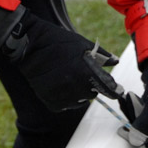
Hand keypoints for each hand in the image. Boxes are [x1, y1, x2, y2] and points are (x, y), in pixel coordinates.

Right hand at [0, 0, 123, 111]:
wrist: (29, 47)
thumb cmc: (58, 42)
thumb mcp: (82, 44)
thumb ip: (101, 55)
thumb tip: (116, 61)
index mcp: (86, 73)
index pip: (108, 89)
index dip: (115, 90)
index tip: (118, 91)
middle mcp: (76, 88)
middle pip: (94, 93)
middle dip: (92, 85)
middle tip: (82, 72)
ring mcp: (63, 97)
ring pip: (81, 100)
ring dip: (79, 91)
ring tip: (69, 76)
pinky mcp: (52, 103)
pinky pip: (67, 105)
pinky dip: (67, 97)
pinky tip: (61, 84)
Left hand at [117, 49, 147, 147]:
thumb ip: (145, 127)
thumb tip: (135, 142)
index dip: (145, 142)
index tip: (130, 140)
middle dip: (136, 124)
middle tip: (125, 124)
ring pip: (142, 122)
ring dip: (133, 113)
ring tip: (129, 101)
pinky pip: (139, 112)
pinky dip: (133, 106)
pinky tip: (128, 98)